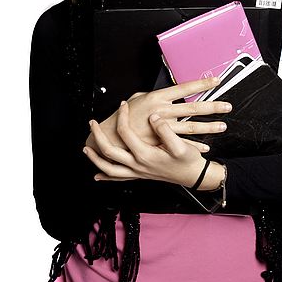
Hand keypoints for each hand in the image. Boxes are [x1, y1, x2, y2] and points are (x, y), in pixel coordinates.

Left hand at [83, 101, 225, 188]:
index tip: (123, 104)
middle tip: (92, 123)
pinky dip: (106, 175)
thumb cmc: (188, 160)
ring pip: (109, 168)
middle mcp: (138, 164)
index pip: (125, 132)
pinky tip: (98, 175)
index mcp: (145, 154)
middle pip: (109, 151)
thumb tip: (153, 118)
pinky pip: (118, 177)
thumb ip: (166, 130)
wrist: (194, 176)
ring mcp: (137, 172)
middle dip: (98, 136)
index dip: (122, 116)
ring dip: (96, 159)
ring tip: (87, 150)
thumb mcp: (181, 145)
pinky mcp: (140, 175)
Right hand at [85, 77, 230, 151]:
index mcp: (157, 98)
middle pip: (193, 108)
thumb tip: (169, 92)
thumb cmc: (126, 116)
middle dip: (212, 106)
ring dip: (209, 127)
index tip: (216, 81)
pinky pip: (182, 144)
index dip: (201, 84)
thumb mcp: (138, 98)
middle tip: (227, 106)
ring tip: (223, 125)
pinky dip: (195, 145)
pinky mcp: (162, 142)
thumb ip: (155, 95)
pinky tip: (206, 146)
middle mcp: (162, 112)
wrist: (113, 136)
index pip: (184, 88)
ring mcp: (163, 128)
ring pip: (191, 127)